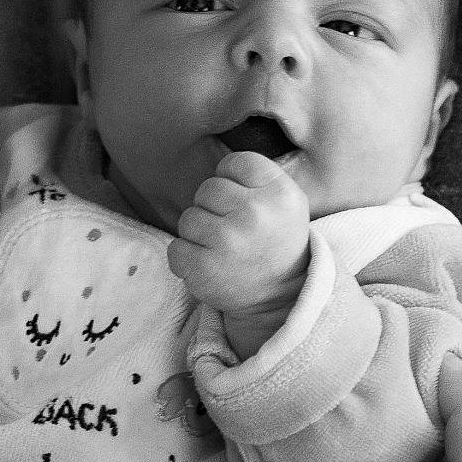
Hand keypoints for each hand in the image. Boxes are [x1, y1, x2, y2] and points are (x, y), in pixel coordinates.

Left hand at [168, 150, 309, 357]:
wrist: (280, 298)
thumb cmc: (276, 242)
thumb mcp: (286, 202)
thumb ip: (257, 177)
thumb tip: (217, 163)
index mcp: (279, 192)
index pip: (235, 162)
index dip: (233, 181)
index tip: (243, 202)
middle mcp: (254, 213)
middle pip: (207, 188)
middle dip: (213, 208)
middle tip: (232, 229)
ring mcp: (228, 240)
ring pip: (188, 218)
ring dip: (199, 234)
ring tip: (222, 249)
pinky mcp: (204, 267)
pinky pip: (176, 248)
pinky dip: (186, 258)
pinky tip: (209, 264)